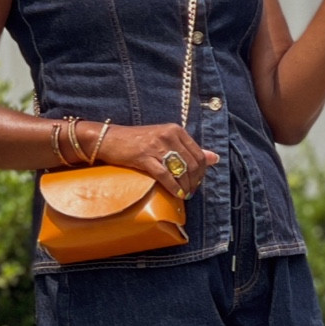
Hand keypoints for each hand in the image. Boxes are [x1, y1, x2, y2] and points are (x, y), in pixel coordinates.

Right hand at [98, 122, 218, 199]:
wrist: (109, 139)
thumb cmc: (136, 141)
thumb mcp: (164, 140)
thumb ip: (188, 149)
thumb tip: (215, 158)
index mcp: (176, 130)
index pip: (198, 154)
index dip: (201, 172)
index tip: (196, 182)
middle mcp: (168, 135)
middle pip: (192, 163)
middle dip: (194, 181)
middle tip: (190, 191)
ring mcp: (156, 146)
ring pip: (180, 170)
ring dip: (185, 186)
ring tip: (184, 194)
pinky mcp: (144, 157)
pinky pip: (164, 175)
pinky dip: (173, 187)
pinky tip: (176, 194)